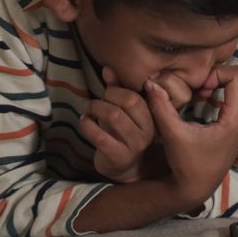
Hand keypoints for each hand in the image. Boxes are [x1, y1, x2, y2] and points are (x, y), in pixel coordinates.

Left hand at [79, 67, 157, 182]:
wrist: (125, 168)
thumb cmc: (124, 134)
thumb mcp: (126, 112)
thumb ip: (119, 89)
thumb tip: (107, 68)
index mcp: (153, 117)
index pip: (137, 95)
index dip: (117, 90)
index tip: (107, 93)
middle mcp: (148, 131)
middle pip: (128, 102)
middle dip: (107, 96)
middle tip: (96, 101)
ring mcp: (135, 145)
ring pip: (113, 116)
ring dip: (95, 108)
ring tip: (88, 109)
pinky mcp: (118, 157)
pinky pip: (99, 135)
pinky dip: (86, 124)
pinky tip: (84, 121)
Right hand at [144, 65, 237, 206]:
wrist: (197, 186)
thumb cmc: (186, 164)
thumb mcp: (172, 135)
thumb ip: (161, 107)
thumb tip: (150, 82)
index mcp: (236, 119)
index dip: (217, 73)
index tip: (199, 86)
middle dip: (223, 73)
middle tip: (202, 85)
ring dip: (225, 80)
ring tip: (203, 91)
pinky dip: (226, 88)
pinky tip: (206, 98)